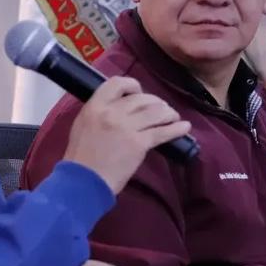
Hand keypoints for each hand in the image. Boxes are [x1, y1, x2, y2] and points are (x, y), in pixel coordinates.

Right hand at [63, 76, 190, 193]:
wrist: (83, 181)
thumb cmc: (80, 157)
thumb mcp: (82, 125)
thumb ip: (99, 113)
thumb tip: (118, 107)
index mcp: (95, 106)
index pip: (117, 83)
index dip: (133, 85)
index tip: (138, 93)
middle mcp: (112, 112)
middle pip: (141, 98)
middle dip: (155, 102)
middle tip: (160, 109)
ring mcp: (127, 127)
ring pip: (155, 111)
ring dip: (168, 112)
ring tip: (173, 117)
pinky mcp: (139, 143)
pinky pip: (162, 132)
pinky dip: (177, 128)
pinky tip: (184, 127)